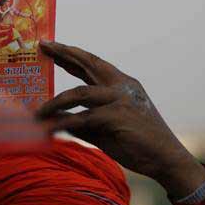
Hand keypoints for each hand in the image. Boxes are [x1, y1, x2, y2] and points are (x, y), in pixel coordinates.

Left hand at [36, 41, 204, 197]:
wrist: (166, 158)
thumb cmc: (139, 144)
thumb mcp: (108, 128)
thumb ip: (86, 122)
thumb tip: (62, 122)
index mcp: (123, 84)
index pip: (93, 64)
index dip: (72, 55)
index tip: (53, 47)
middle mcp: (122, 86)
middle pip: (88, 63)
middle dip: (64, 53)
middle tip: (43, 46)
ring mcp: (120, 99)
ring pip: (78, 93)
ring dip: (55, 103)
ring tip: (38, 113)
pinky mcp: (117, 116)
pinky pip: (82, 118)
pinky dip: (63, 124)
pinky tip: (50, 129)